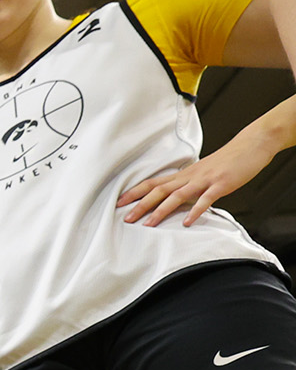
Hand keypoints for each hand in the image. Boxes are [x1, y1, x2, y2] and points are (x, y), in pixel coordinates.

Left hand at [119, 129, 278, 227]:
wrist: (251, 145)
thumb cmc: (227, 161)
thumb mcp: (202, 172)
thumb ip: (188, 184)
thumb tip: (174, 197)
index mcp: (184, 174)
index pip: (154, 183)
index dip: (135, 193)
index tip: (119, 203)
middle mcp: (190, 176)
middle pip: (159, 190)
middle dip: (141, 205)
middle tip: (126, 218)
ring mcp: (205, 180)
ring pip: (177, 196)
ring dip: (161, 211)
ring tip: (148, 225)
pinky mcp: (220, 184)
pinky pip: (205, 199)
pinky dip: (196, 211)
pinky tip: (187, 222)